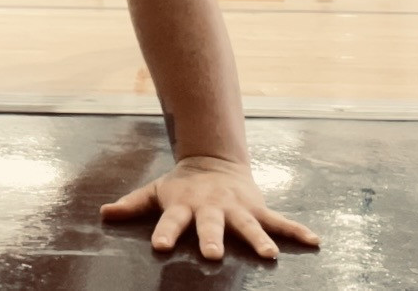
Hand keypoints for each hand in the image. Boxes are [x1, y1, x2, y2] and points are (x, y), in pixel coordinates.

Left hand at [99, 155, 320, 260]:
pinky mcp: (257, 207)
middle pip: (210, 224)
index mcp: (183, 206)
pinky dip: (296, 231)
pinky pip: (279, 221)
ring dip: (259, 238)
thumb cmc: (181, 186)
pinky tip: (314, 241)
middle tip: (212, 254)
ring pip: (248, 225)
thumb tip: (103, 214)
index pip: (170, 221)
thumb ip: (132, 204)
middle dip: (211, 238)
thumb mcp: (155, 191)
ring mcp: (236, 208)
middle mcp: (211, 208)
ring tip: (270, 255)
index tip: (159, 247)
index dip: (164, 232)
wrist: (214, 161)